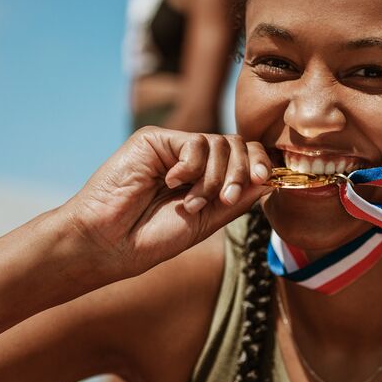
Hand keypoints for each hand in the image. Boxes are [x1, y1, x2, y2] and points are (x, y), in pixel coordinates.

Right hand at [59, 127, 271, 277]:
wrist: (111, 242)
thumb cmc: (153, 237)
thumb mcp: (207, 220)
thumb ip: (237, 198)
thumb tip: (271, 178)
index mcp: (207, 179)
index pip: (244, 158)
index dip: (260, 164)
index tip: (265, 180)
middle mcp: (192, 160)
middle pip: (237, 145)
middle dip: (241, 172)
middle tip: (224, 198)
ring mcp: (173, 148)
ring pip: (220, 143)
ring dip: (213, 178)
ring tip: (191, 204)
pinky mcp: (155, 140)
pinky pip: (195, 142)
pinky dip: (191, 167)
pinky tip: (171, 183)